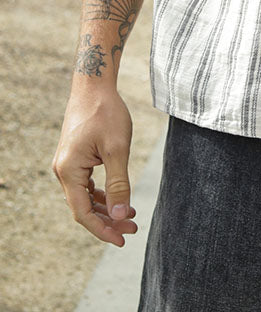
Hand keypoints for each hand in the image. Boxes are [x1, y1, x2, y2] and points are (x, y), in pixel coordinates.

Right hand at [53, 85, 136, 246]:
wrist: (94, 85)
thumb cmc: (106, 112)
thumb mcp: (118, 149)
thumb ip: (119, 184)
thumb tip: (121, 215)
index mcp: (69, 171)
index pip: (83, 212)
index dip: (102, 229)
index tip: (122, 239)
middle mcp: (63, 171)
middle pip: (83, 207)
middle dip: (108, 220)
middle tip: (133, 227)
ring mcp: (68, 164)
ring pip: (85, 197)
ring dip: (106, 208)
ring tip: (131, 215)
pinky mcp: (75, 158)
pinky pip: (86, 185)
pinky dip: (102, 194)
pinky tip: (119, 198)